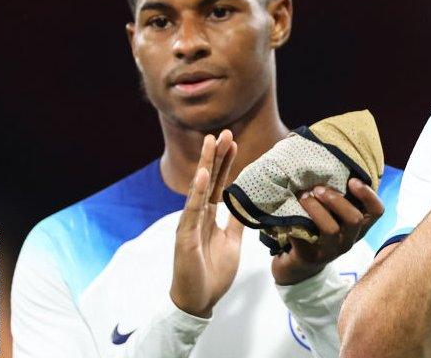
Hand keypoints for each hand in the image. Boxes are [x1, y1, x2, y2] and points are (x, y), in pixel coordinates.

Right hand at [170, 130, 243, 317]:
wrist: (198, 300)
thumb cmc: (212, 273)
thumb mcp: (232, 242)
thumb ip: (236, 222)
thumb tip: (246, 204)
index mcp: (209, 217)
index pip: (219, 184)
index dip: (226, 163)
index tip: (233, 142)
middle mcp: (197, 215)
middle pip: (209, 179)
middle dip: (217, 155)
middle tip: (224, 131)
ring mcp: (190, 223)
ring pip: (199, 188)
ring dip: (207, 164)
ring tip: (212, 142)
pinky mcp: (185, 236)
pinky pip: (192, 209)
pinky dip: (197, 191)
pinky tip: (203, 174)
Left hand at [271, 178, 384, 284]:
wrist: (298, 265)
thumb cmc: (319, 230)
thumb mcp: (335, 216)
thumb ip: (341, 198)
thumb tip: (336, 163)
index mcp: (359, 227)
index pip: (377, 211)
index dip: (368, 195)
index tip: (352, 180)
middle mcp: (349, 240)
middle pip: (354, 219)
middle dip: (336, 199)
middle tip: (317, 188)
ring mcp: (331, 251)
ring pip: (330, 228)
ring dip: (315, 208)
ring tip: (302, 196)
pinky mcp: (310, 257)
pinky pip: (304, 238)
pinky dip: (294, 223)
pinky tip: (288, 214)